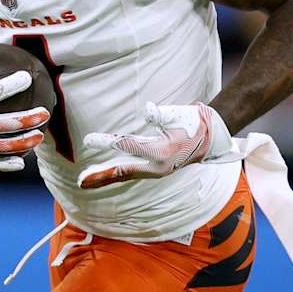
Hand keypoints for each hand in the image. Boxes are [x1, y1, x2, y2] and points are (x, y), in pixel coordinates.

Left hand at [76, 102, 231, 189]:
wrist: (211, 138)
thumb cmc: (192, 122)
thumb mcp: (178, 114)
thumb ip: (161, 114)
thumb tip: (147, 109)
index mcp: (162, 152)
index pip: (128, 146)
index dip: (107, 142)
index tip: (88, 140)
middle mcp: (157, 167)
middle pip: (124, 172)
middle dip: (101, 176)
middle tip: (81, 182)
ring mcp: (155, 171)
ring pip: (126, 175)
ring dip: (105, 178)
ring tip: (85, 182)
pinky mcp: (154, 170)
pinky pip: (131, 173)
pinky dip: (116, 175)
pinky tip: (103, 175)